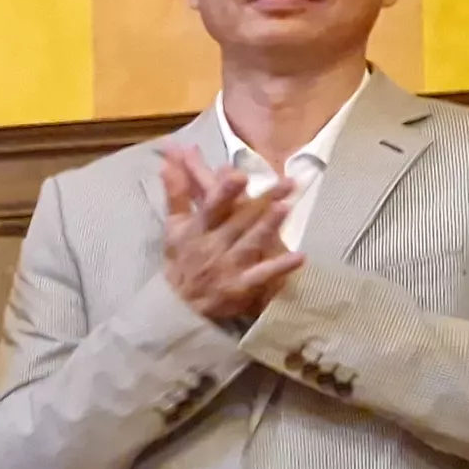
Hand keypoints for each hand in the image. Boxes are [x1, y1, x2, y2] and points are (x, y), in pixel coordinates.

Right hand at [154, 143, 303, 325]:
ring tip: (287, 208)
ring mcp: (228, 266)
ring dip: (268, 227)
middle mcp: (213, 246)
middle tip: (286, 182)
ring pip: (250, 243)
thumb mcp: (174, 228)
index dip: (223, 193)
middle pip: (239, 221)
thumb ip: (176, 194)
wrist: (177, 307)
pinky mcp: (240, 286)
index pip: (210, 208)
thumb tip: (168, 162)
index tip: (238, 175)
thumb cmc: (180, 260)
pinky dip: (280, 267)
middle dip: (260, 202)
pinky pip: (262, 275)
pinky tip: (300, 256)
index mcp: (197, 230)